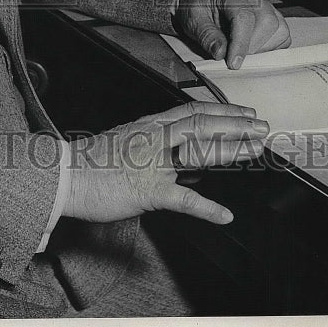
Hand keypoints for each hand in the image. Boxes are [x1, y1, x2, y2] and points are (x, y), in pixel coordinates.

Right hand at [63, 101, 267, 224]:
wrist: (65, 176)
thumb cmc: (93, 163)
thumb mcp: (127, 144)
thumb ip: (158, 148)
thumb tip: (187, 160)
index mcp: (149, 126)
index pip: (192, 111)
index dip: (223, 111)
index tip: (245, 113)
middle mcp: (154, 139)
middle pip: (202, 124)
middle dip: (236, 124)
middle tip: (262, 127)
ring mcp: (151, 163)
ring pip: (198, 150)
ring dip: (231, 150)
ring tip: (255, 151)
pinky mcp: (146, 190)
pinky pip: (182, 199)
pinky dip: (206, 208)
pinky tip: (224, 215)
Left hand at [174, 0, 290, 68]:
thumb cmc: (200, 6)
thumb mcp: (193, 19)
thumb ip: (206, 35)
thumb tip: (220, 52)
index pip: (244, 17)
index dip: (240, 43)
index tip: (233, 63)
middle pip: (268, 22)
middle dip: (252, 47)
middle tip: (234, 56)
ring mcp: (266, 5)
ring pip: (280, 30)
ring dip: (263, 48)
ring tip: (243, 51)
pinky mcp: (273, 17)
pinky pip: (283, 35)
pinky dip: (272, 48)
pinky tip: (253, 48)